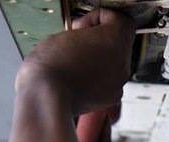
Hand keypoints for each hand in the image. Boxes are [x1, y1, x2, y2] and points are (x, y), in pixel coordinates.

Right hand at [15, 9, 135, 114]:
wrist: (46, 97)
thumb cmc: (51, 66)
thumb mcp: (66, 34)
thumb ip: (87, 33)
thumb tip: (88, 37)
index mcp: (114, 40)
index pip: (121, 20)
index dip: (102, 18)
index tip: (88, 24)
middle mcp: (122, 61)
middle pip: (120, 42)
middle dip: (101, 39)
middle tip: (80, 41)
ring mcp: (118, 81)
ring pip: (115, 61)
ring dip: (100, 58)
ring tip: (77, 61)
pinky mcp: (111, 96)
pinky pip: (110, 79)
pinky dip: (99, 76)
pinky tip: (80, 76)